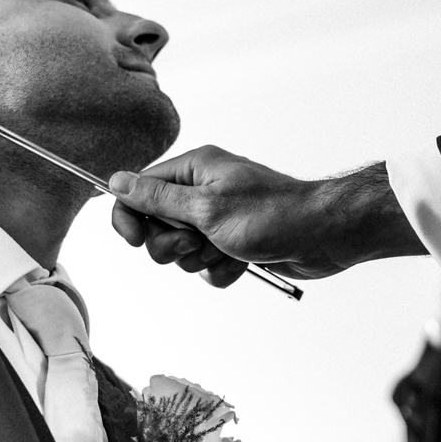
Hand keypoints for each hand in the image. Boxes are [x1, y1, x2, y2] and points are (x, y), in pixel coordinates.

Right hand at [109, 146, 424, 287]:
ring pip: (182, 252)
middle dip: (172, 244)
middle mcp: (204, 192)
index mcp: (195, 170)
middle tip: (197, 241)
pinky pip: (208, 267)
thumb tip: (117, 180)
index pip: (139, 189)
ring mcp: (219, 220)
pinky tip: (243, 263)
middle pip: (157, 226)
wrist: (324, 237)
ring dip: (201, 259)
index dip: (130, 216)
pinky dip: (221, 271)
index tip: (134, 240)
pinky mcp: (234, 245)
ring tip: (227, 250)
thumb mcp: (206, 207)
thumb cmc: (272, 215)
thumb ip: (158, 197)